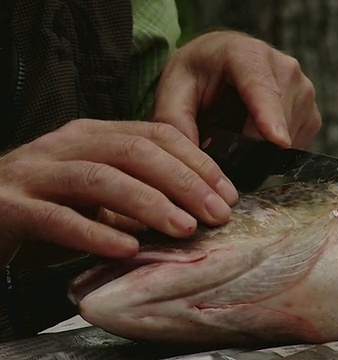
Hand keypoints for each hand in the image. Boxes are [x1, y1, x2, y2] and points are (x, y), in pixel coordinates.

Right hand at [0, 119, 237, 265]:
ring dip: (150, 204)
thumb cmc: (49, 204)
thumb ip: (139, 191)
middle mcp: (65, 144)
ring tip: (184, 229)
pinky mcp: (11, 207)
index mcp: (93, 134)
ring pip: (101, 179)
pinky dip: (97, 234)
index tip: (228, 192)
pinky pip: (59, 219)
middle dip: (184, 183)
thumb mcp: (100, 192)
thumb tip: (197, 208)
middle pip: (135, 152)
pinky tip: (128, 249)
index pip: (155, 135)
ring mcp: (36, 173)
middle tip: (217, 214)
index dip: (197, 161)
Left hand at [153, 31, 321, 148]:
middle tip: (221, 144)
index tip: (277, 140)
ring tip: (237, 131)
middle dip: (248, 146)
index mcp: (248, 54)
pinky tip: (256, 133)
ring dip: (261, 148)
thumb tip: (190, 161)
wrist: (220, 61)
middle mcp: (285, 68)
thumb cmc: (197, 73)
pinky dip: (274, 149)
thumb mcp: (173, 90)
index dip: (269, 116)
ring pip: (287, 139)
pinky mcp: (312, 112)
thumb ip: (175, 122)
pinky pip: (297, 144)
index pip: (262, 89)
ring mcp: (304, 90)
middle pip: (274, 124)